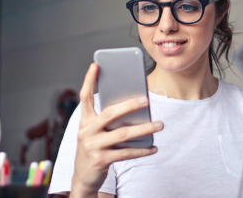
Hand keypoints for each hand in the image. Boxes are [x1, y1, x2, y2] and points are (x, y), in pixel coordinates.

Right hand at [70, 63, 163, 197]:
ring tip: (159, 124)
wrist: (83, 177)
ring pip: (122, 134)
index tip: (96, 65)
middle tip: (146, 100)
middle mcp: (86, 132)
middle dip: (129, 105)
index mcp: (84, 121)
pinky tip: (154, 147)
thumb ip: (108, 121)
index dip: (88, 80)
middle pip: (109, 114)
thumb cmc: (94, 148)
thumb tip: (135, 109)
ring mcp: (92, 146)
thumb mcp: (95, 133)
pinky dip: (142, 150)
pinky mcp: (101, 160)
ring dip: (144, 128)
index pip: (84, 97)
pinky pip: (126, 153)